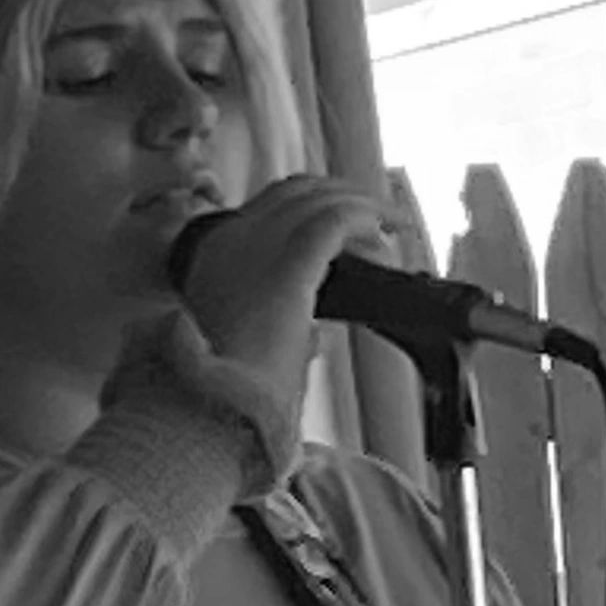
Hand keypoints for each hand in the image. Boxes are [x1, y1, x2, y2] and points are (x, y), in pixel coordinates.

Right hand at [172, 175, 390, 418]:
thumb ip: (277, 333)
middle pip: (294, 192)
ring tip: (392, 222)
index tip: (344, 222)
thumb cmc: (233, 398)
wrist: (216, 413)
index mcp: (213, 259)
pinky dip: (367, 217)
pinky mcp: (287, 264)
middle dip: (339, 195)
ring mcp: (255, 247)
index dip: (311, 206)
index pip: (267, 208)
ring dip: (361, 204)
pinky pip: (336, 220)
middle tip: (376, 216)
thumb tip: (313, 334)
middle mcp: (230, 241)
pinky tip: (387, 229)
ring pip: (318, 198)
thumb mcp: (246, 355)